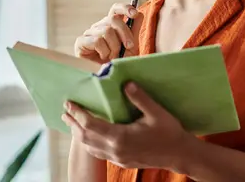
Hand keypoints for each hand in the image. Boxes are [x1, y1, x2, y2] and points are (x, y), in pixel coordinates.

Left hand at [62, 82, 191, 169]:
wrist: (179, 154)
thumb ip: (140, 98)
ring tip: (72, 122)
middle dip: (73, 124)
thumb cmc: (169, 132)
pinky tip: (89, 136)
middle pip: (85, 138)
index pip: (91, 125)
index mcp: (120, 137)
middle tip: (65, 111)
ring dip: (79, 134)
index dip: (78, 114)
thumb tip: (126, 83)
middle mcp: (115, 150)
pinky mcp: (121, 161)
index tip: (69, 103)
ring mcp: (117, 158)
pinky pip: (98, 153)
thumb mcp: (156, 112)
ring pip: (90, 147)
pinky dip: (89, 143)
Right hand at [74, 3, 142, 62]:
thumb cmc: (120, 63)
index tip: (134, 14)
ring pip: (106, 30)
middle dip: (125, 34)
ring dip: (114, 46)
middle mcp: (99, 27)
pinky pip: (97, 40)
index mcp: (111, 25)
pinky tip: (104, 58)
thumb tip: (139, 13)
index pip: (115, 9)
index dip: (125, 8)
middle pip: (113, 20)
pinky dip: (104, 51)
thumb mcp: (131, 46)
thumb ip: (134, 29)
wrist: (111, 79)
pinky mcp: (81, 42)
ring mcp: (89, 34)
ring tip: (114, 56)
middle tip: (128, 47)